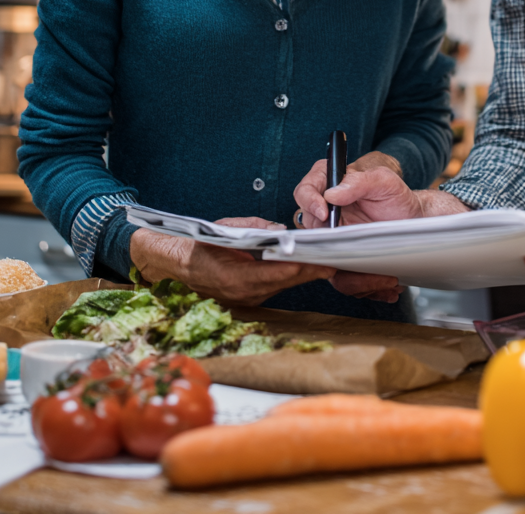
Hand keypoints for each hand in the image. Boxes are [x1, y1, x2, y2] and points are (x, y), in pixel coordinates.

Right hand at [215, 216, 402, 305]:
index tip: (332, 259)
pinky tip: (316, 264)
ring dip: (312, 272)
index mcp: (240, 277)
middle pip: (294, 279)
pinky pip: (282, 285)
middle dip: (320, 269)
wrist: (175, 266)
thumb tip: (280, 229)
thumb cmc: (197, 245)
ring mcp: (251, 298)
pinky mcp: (253, 297)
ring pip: (291, 283)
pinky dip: (299, 274)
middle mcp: (248, 293)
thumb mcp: (225, 229)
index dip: (311, 264)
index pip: (285, 271)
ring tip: (340, 261)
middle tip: (349, 262)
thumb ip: (255, 227)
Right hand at [292, 151, 468, 301]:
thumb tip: (331, 194)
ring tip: (385, 277)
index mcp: (329, 187)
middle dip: (331, 249)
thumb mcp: (383, 181)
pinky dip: (366, 286)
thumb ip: (358, 181)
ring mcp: (331, 240)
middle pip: (309, 234)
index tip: (324, 213)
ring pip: (325, 264)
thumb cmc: (396, 197)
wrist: (412, 220)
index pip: (304, 192)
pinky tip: (387, 283)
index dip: (309, 202)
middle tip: (359, 254)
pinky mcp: (341, 260)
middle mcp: (325, 215)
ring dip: (355, 276)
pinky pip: (343, 280)